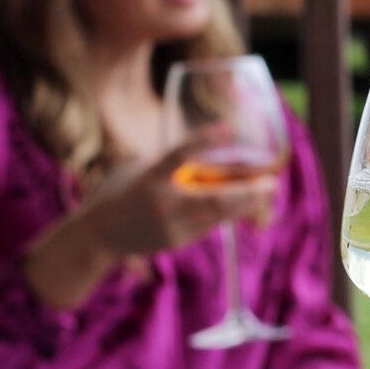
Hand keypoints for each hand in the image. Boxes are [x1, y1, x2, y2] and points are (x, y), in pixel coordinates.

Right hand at [84, 128, 279, 259]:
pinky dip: (229, 212)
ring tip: (267, 191)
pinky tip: (245, 203)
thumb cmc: (117, 193)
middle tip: (271, 182)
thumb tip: (199, 150)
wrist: (98, 237)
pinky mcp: (178, 240)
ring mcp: (172, 226)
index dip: (201, 140)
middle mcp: (162, 203)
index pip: (177, 156)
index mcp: (148, 178)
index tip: (226, 128)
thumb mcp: (134, 168)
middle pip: (213, 199)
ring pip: (217, 215)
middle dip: (246, 192)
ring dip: (246, 203)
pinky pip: (210, 224)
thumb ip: (164, 159)